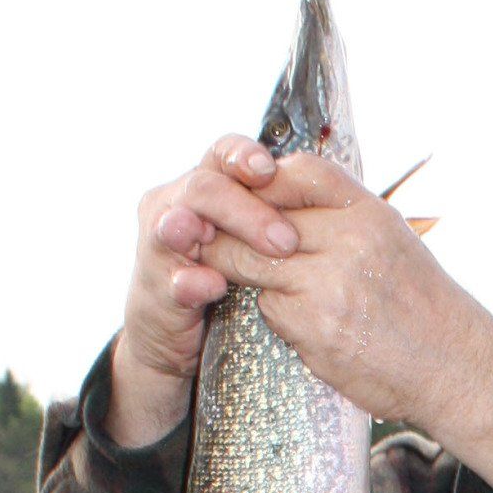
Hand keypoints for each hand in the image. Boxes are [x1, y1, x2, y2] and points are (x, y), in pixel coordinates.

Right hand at [107, 137, 301, 446]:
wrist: (176, 336)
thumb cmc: (224, 279)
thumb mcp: (252, 244)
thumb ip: (277, 219)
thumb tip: (337, 202)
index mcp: (202, 187)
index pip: (223, 155)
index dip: (245, 158)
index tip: (273, 171)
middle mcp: (173, 205)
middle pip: (205, 187)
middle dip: (247, 209)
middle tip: (287, 240)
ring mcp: (160, 247)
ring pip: (178, 223)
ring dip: (217, 233)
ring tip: (253, 250)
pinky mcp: (156, 290)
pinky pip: (170, 280)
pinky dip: (191, 281)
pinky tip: (212, 285)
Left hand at [201, 155, 492, 492]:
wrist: (457, 368)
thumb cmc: (422, 305)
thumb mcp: (392, 239)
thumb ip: (340, 214)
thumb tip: (273, 189)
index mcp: (369, 213)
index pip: (298, 172)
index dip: (264, 181)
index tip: (250, 196)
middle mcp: (350, 243)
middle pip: (260, 217)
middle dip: (231, 228)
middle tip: (217, 237)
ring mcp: (330, 287)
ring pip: (252, 264)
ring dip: (244, 272)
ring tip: (262, 282)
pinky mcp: (316, 329)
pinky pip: (269, 309)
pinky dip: (276, 313)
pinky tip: (304, 323)